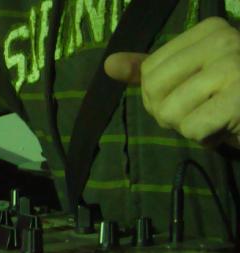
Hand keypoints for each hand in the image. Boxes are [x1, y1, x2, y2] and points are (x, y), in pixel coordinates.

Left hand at [104, 17, 239, 148]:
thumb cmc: (231, 98)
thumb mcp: (190, 78)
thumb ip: (149, 70)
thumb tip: (109, 65)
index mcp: (210, 30)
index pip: (150, 70)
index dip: (162, 96)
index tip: (196, 95)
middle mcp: (224, 40)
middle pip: (154, 89)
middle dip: (170, 113)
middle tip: (202, 112)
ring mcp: (234, 67)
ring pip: (170, 112)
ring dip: (189, 127)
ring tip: (217, 118)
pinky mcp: (239, 99)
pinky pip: (191, 128)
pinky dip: (205, 138)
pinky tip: (227, 128)